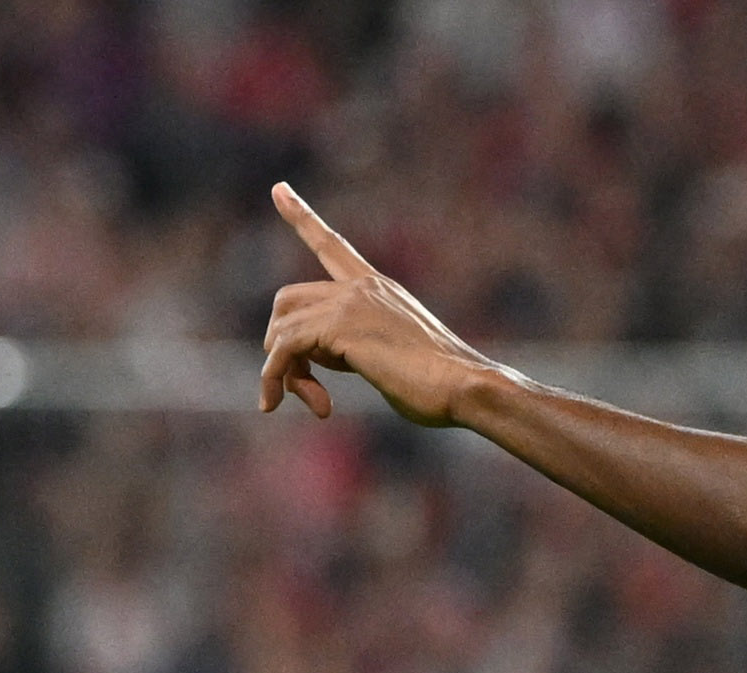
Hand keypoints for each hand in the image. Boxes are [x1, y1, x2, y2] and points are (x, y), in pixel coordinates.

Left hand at [258, 183, 497, 425]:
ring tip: (315, 404)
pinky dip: (280, 379)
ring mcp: (350, 303)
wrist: (468, 387)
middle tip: (305, 391)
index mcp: (380, 289)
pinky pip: (284, 349)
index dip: (302, 217)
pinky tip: (317, 409)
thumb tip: (320, 362)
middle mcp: (362, 288)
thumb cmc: (445, 388)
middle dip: (282, 347)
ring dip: (284, 374)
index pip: (332, 246)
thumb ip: (360, 349)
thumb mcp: (397, 359)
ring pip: (281, 329)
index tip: (279, 188)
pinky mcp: (339, 326)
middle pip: (286, 300)